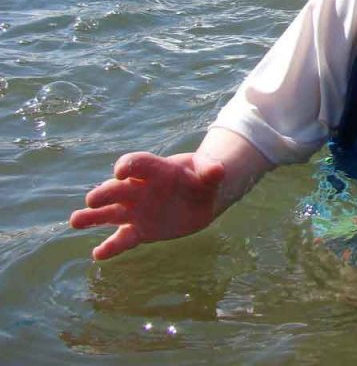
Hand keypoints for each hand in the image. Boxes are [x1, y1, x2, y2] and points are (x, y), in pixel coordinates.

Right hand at [69, 151, 225, 260]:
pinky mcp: (139, 230)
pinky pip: (122, 239)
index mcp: (156, 170)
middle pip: (117, 189)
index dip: (129, 165)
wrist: (200, 197)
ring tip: (76, 220)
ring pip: (111, 214)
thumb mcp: (209, 170)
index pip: (139, 163)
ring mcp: (136, 210)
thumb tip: (219, 170)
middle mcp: (140, 189)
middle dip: (104, 193)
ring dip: (93, 217)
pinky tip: (98, 254)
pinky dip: (110, 247)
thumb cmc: (201, 177)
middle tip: (92, 200)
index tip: (121, 172)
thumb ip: (211, 170)